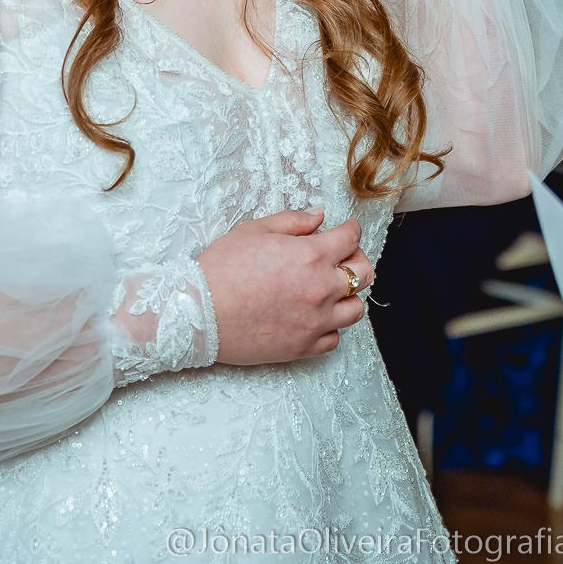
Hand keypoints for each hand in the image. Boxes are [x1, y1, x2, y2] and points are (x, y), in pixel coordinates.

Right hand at [198, 208, 374, 366]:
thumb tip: (319, 216)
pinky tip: (316, 317)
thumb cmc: (222, 268)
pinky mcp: (304, 347)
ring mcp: (316, 321)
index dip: (351, 229)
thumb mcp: (256, 230)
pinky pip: (334, 339)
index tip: (347, 229)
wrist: (198, 312)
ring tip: (331, 290)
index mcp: (313, 255)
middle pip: (364, 274)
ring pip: (356, 310)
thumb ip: (294, 220)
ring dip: (348, 296)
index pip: (351, 238)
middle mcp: (322, 289)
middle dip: (357, 260)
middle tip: (343, 257)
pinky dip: (330, 327)